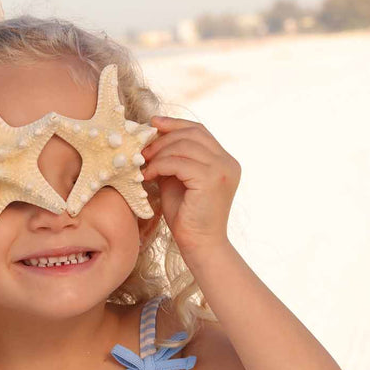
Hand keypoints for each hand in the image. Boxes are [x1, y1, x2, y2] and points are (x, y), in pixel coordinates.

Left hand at [140, 116, 240, 257]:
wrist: (200, 246)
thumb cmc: (187, 218)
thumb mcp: (179, 181)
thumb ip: (173, 161)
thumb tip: (153, 141)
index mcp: (224, 161)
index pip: (199, 131)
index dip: (175, 124)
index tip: (153, 123)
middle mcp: (228, 162)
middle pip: (192, 134)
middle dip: (164, 138)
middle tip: (142, 149)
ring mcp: (222, 169)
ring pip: (184, 146)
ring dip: (159, 153)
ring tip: (143, 163)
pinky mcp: (211, 179)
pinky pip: (179, 162)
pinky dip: (160, 165)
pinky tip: (148, 175)